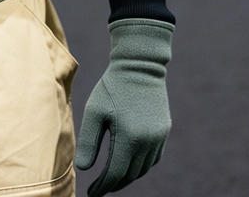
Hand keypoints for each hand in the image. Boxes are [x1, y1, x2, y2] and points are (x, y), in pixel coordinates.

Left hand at [75, 19, 173, 196]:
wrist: (139, 64)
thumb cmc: (112, 86)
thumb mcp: (95, 111)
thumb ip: (89, 141)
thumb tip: (84, 169)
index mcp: (130, 138)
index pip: (115, 174)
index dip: (103, 186)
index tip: (92, 193)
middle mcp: (148, 142)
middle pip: (130, 175)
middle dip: (113, 184)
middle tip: (99, 188)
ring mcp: (159, 137)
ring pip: (143, 169)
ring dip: (127, 177)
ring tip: (111, 178)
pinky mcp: (164, 131)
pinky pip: (153, 158)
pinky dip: (140, 166)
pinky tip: (129, 164)